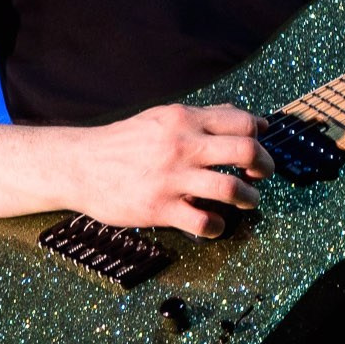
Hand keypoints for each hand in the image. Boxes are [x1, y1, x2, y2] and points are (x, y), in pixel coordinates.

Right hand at [64, 103, 270, 237]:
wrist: (80, 165)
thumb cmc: (126, 142)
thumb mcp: (165, 117)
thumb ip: (209, 117)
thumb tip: (256, 123)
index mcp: (185, 120)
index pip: (243, 123)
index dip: (260, 139)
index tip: (259, 152)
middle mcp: (182, 146)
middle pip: (246, 151)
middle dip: (265, 166)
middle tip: (261, 176)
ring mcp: (172, 178)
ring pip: (231, 189)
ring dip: (250, 198)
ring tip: (248, 201)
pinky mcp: (159, 208)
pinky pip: (204, 221)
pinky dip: (218, 226)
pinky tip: (214, 223)